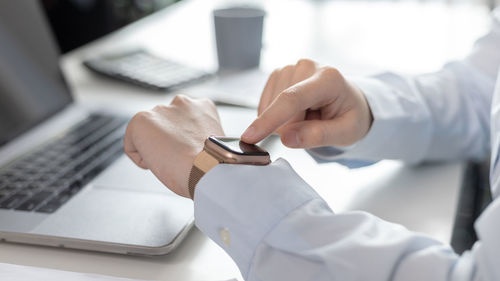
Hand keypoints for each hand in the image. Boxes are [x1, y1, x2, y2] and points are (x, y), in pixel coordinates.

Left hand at [124, 95, 223, 197]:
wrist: (207, 168)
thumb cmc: (214, 164)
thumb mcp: (212, 143)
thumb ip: (198, 137)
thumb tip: (188, 148)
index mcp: (202, 106)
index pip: (183, 122)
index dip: (185, 143)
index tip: (190, 154)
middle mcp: (181, 103)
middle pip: (164, 125)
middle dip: (167, 141)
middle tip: (178, 159)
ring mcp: (160, 110)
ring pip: (148, 134)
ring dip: (155, 148)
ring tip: (169, 162)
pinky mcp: (140, 121)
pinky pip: (132, 146)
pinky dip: (141, 159)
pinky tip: (157, 164)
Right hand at [241, 59, 372, 147]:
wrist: (349, 103)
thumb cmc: (350, 117)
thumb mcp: (346, 133)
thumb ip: (318, 136)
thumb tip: (286, 138)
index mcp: (328, 79)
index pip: (292, 99)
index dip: (270, 119)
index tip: (250, 136)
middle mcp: (307, 67)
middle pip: (280, 107)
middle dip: (289, 127)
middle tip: (313, 125)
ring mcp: (290, 68)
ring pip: (269, 107)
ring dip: (283, 121)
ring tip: (307, 117)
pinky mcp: (278, 75)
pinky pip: (264, 104)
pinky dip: (275, 116)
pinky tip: (294, 114)